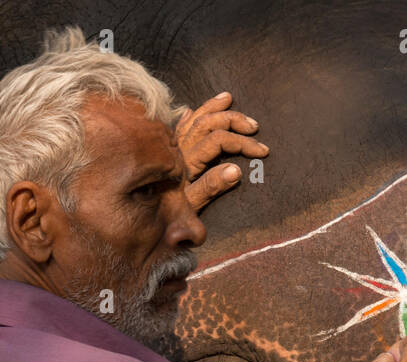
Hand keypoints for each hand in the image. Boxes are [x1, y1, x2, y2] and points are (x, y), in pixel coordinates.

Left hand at [176, 92, 269, 212]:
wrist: (145, 218)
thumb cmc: (170, 214)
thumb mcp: (193, 205)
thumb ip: (211, 186)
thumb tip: (236, 170)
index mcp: (187, 162)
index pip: (218, 140)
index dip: (242, 143)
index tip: (261, 152)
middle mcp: (178, 150)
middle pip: (207, 124)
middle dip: (232, 120)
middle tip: (253, 126)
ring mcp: (171, 149)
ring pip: (193, 119)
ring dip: (212, 108)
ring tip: (228, 98)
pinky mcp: (165, 153)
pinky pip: (176, 128)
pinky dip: (186, 117)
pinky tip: (191, 110)